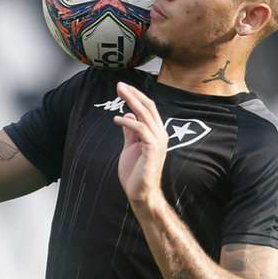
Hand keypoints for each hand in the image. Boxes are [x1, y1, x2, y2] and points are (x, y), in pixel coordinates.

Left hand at [113, 82, 167, 205]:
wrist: (141, 193)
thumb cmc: (136, 172)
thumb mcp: (130, 146)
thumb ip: (130, 132)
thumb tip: (128, 114)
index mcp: (156, 133)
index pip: (149, 108)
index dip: (136, 96)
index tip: (123, 87)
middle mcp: (160, 134)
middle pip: (148, 106)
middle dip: (133, 94)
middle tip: (119, 85)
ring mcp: (158, 141)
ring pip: (145, 114)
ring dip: (131, 101)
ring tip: (119, 93)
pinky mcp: (152, 149)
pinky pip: (141, 129)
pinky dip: (129, 122)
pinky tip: (117, 120)